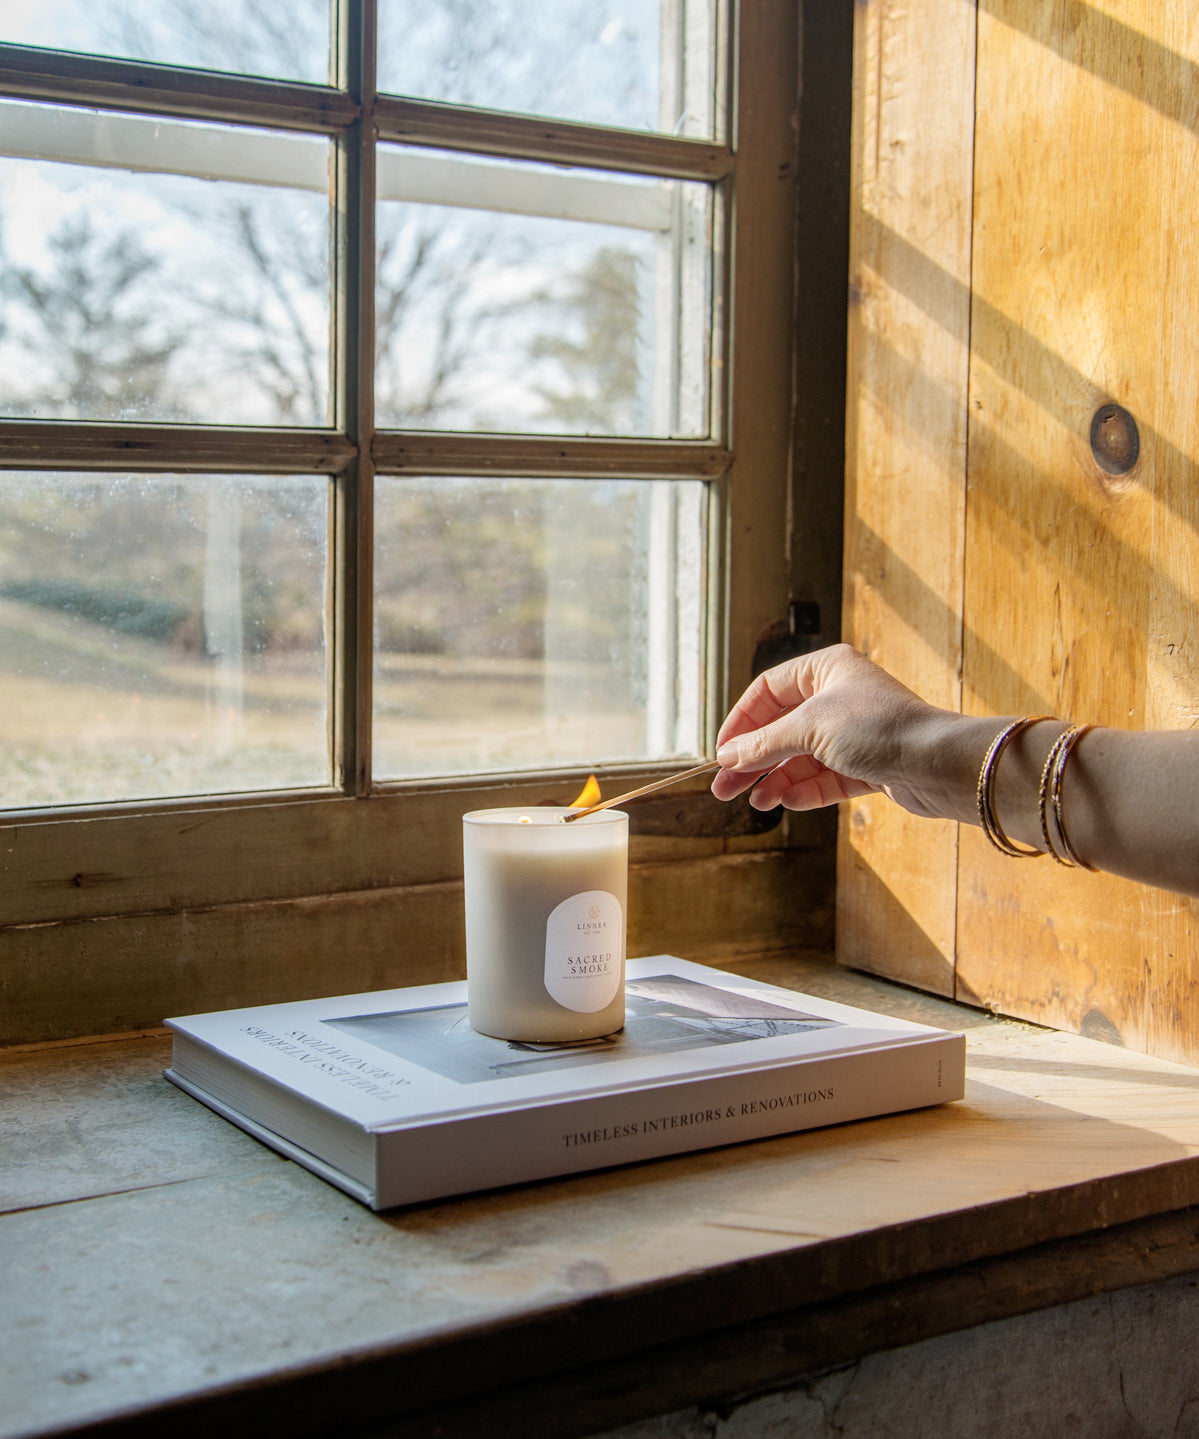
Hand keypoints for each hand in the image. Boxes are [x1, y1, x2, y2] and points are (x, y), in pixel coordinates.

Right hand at [710, 644, 953, 815]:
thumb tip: (727, 757)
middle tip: (724, 789)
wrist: (938, 764)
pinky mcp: (868, 766)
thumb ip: (764, 744)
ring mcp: (854, 733)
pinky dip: (805, 791)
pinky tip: (787, 802)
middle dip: (753, 761)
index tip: (721, 753)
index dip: (741, 722)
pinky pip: (826, 778)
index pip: (767, 691)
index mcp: (826, 669)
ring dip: (777, 780)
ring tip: (757, 802)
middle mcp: (839, 697)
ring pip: (802, 758)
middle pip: (781, 729)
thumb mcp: (809, 728)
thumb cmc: (879, 727)